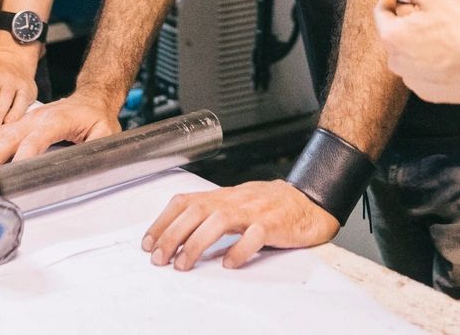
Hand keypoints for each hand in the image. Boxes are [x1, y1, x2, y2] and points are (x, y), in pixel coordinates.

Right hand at [0, 88, 117, 173]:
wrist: (91, 98)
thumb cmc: (97, 117)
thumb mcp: (106, 132)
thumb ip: (98, 147)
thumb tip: (88, 162)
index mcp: (56, 120)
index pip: (35, 139)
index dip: (21, 155)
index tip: (7, 173)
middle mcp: (37, 118)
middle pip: (9, 138)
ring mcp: (27, 119)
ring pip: (0, 135)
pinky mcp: (22, 122)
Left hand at [142, 179, 337, 270]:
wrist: (311, 200)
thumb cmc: (273, 206)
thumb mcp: (238, 205)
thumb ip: (213, 217)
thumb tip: (180, 238)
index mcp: (224, 196)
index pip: (186, 201)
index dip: (163, 221)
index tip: (148, 243)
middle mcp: (235, 200)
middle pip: (196, 210)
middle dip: (172, 234)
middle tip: (159, 258)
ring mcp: (255, 211)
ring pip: (219, 220)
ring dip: (196, 243)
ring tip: (183, 264)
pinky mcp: (274, 224)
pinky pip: (254, 235)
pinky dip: (239, 250)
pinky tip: (228, 263)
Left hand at [372, 0, 459, 105]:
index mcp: (391, 35)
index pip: (382, 10)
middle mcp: (395, 60)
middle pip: (396, 32)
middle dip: (410, 21)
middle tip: (434, 14)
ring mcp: (410, 79)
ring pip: (409, 52)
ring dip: (420, 41)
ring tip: (445, 34)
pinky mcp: (425, 91)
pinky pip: (423, 70)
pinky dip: (431, 62)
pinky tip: (450, 54)